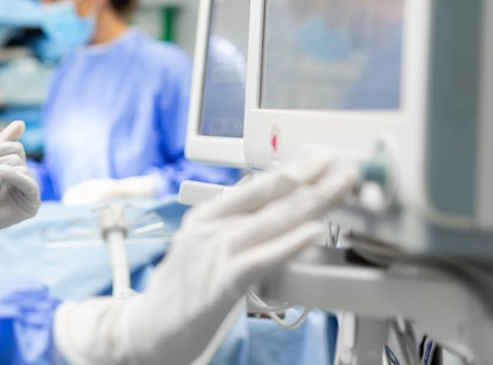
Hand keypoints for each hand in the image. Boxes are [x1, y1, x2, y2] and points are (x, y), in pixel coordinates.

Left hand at [0, 121, 40, 265]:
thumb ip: (4, 142)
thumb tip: (21, 123)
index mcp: (17, 167)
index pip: (15, 148)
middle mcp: (26, 178)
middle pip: (17, 157)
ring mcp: (30, 192)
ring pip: (19, 167)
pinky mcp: (32, 205)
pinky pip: (29, 184)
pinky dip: (14, 176)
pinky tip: (1, 174)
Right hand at [53, 156, 357, 364]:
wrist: (149, 331)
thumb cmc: (181, 297)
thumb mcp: (205, 254)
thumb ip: (235, 235)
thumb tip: (274, 222)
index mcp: (203, 218)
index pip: (254, 187)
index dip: (291, 171)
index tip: (320, 161)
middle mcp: (208, 229)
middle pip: (269, 199)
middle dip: (311, 180)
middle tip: (343, 167)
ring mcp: (214, 253)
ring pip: (271, 222)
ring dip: (312, 202)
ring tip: (339, 188)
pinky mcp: (222, 282)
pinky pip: (263, 258)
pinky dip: (290, 243)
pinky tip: (313, 232)